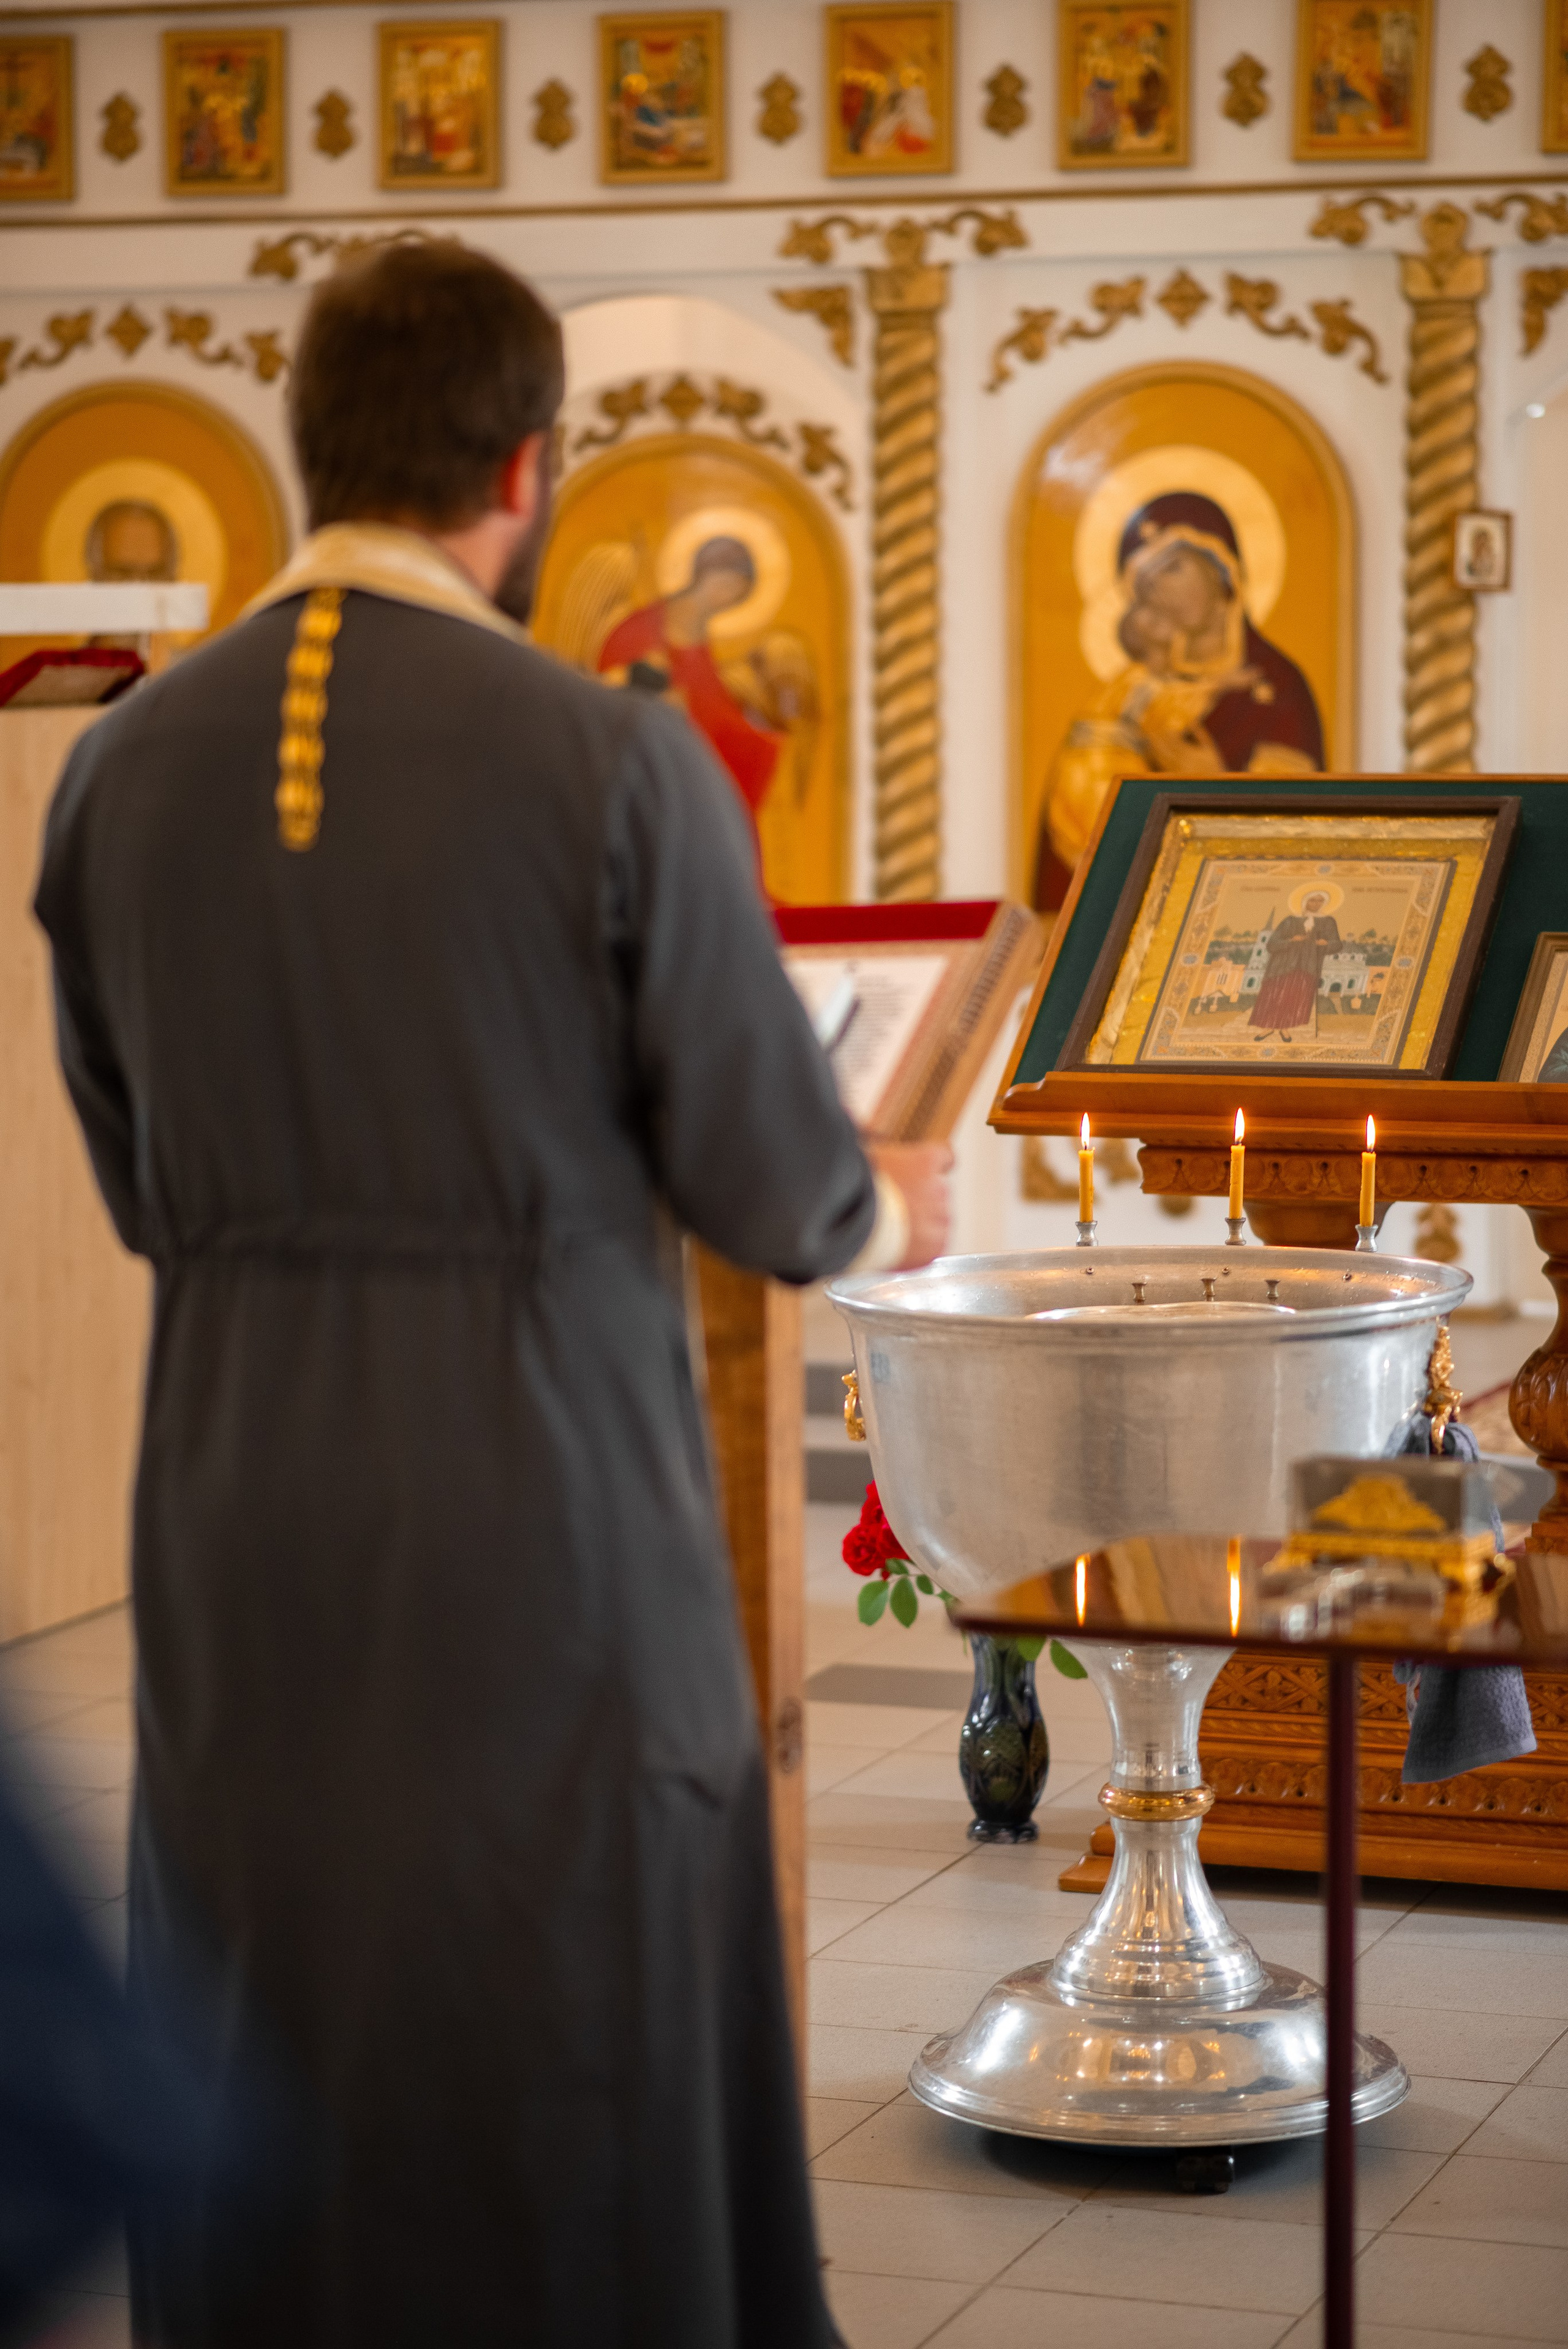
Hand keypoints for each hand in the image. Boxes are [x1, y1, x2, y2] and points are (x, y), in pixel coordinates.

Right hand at [866, 1141, 953, 1269]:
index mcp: (924, 1162)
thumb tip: (864, 1130)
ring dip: (923, 1223)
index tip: (933, 1169)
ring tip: (894, 1229)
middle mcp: (938, 1189)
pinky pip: (934, 1244)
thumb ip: (876, 1147)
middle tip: (895, 1207)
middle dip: (921, 1198)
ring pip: (938, 1219)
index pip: (945, 1155)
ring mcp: (939, 1219)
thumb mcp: (864, 1156)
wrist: (856, 1231)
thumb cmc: (854, 1190)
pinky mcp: (936, 1246)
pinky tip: (899, 1244)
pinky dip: (921, 1246)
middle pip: (938, 1191)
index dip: (937, 1163)